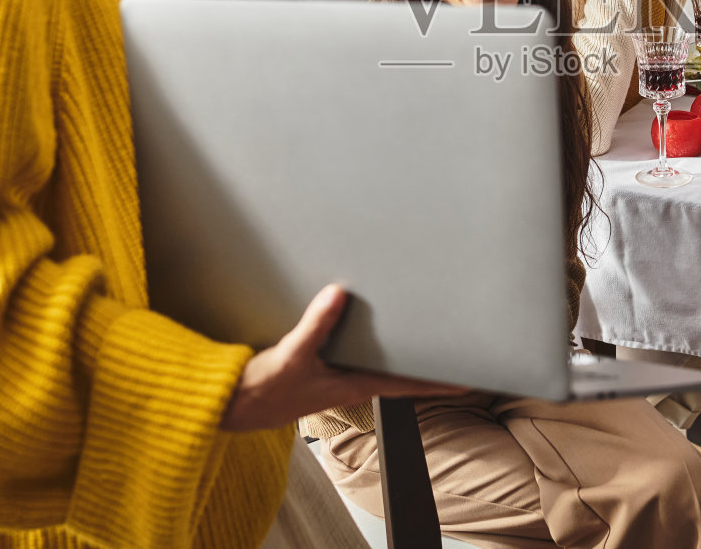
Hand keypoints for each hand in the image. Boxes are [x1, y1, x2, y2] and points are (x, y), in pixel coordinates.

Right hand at [220, 285, 464, 431]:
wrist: (232, 405)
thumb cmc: (262, 391)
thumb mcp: (291, 355)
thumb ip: (315, 325)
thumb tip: (340, 294)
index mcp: (352, 386)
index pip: (405, 385)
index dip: (438, 382)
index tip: (468, 379)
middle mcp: (350, 383)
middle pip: (398, 373)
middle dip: (427, 365)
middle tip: (456, 351)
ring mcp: (336, 378)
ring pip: (378, 364)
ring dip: (400, 354)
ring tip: (425, 338)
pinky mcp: (320, 370)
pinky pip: (356, 356)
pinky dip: (371, 345)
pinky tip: (371, 330)